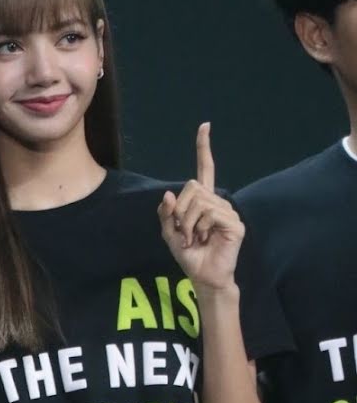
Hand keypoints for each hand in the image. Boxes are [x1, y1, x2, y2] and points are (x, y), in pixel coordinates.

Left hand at [158, 123, 244, 290]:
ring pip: (199, 202)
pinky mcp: (235, 223)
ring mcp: (228, 211)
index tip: (204, 126)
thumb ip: (166, 215)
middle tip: (184, 231)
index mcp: (203, 201)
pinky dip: (200, 228)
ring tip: (195, 238)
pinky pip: (210, 214)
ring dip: (188, 223)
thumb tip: (168, 195)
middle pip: (193, 187)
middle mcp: (218, 202)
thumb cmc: (190, 255)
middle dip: (180, 210)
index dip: (203, 148)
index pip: (205, 169)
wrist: (204, 276)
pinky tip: (205, 239)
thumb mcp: (170, 234)